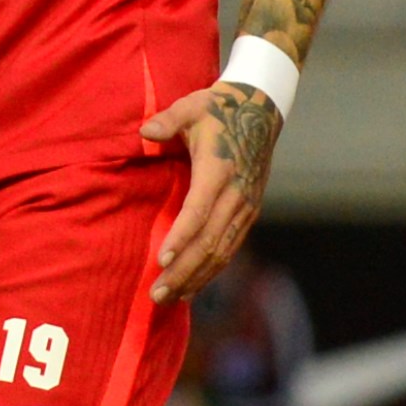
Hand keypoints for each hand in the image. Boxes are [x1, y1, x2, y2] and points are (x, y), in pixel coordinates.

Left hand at [137, 78, 285, 302]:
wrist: (259, 111)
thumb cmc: (218, 108)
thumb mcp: (192, 106)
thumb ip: (168, 120)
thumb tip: (146, 132)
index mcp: (218, 170)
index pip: (199, 210)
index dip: (181, 237)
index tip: (161, 260)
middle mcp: (236, 194)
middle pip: (209, 241)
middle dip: (183, 271)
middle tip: (156, 295)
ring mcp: (245, 207)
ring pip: (221, 251)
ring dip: (195, 277)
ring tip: (168, 299)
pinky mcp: (248, 213)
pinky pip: (230, 248)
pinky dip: (211, 271)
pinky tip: (191, 288)